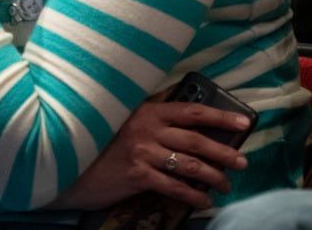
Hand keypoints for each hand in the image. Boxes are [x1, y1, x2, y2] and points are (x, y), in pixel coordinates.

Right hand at [48, 100, 248, 211]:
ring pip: (190, 164)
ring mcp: (141, 151)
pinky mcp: (136, 174)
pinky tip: (203, 201)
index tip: (244, 121)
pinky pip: (174, 186)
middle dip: (224, 152)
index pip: (191, 111)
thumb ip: (150, 122)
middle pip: (196, 140)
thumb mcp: (124, 123)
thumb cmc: (98, 142)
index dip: (220, 116)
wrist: (67, 162)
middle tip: (242, 162)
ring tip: (225, 185)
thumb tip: (186, 131)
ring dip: (214, 176)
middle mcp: (146, 128)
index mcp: (145, 110)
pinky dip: (193, 196)